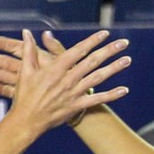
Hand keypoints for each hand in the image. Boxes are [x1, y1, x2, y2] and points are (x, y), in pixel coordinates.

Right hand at [0, 28, 130, 131]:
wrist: (27, 121)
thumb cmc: (25, 96)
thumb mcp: (26, 71)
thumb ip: (29, 50)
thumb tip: (26, 32)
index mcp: (56, 69)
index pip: (78, 51)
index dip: (92, 41)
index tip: (105, 33)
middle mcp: (68, 79)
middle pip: (92, 62)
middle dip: (109, 51)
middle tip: (123, 42)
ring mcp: (74, 93)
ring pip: (98, 78)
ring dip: (114, 68)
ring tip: (128, 59)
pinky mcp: (77, 106)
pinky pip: (97, 100)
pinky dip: (112, 95)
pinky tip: (124, 90)